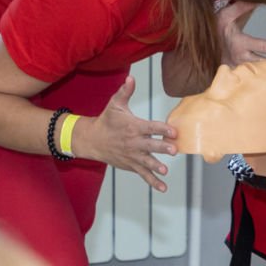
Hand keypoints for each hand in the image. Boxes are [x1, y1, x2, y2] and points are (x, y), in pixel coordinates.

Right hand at [72, 76, 176, 192]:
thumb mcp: (115, 104)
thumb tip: (131, 78)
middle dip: (161, 148)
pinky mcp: (131, 165)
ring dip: (156, 166)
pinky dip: (153, 182)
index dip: (162, 129)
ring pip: (146, 162)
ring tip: (164, 170)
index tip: (173, 131)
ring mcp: (132, 156)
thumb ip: (125, 91)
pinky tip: (163, 187)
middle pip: (150, 145)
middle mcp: (133, 142)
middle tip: (173, 150)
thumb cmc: (107, 120)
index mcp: (133, 126)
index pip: (150, 127)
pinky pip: (143, 174)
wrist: (92, 140)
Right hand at [216, 0, 265, 83]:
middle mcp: (240, 57)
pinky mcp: (236, 75)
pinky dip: (262, 85)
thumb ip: (240, 6)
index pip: (262, 46)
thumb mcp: (225, 15)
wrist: (197, 47)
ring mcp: (238, 68)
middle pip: (263, 66)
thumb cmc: (214, 29)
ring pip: (258, 76)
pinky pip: (250, 82)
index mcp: (240, 42)